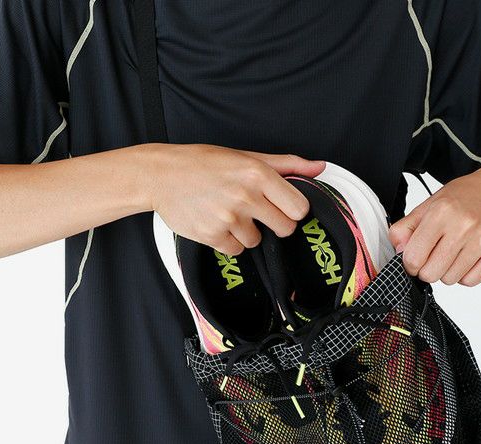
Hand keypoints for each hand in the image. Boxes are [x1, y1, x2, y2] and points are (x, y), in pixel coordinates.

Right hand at [144, 143, 324, 254]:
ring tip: (228, 213)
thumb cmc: (204, 164)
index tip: (280, 206)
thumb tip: (319, 167)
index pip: (299, 208)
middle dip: (275, 223)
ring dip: (247, 232)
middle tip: (256, 211)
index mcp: (257, 173)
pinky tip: (217, 223)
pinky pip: (236, 250)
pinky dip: (229, 241)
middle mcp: (245, 196)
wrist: (161, 175)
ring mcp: (228, 218)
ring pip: (257, 241)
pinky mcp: (213, 236)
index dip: (293, 210)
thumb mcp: (246, 156)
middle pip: (285, 229)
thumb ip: (286, 164)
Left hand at [389, 165, 480, 286]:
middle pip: (431, 274)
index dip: (411, 263)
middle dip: (428, 269)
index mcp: (441, 212)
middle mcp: (465, 225)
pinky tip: (468, 256)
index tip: (417, 257)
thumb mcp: (427, 206)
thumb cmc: (462, 199)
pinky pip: (470, 281)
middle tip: (436, 254)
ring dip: (448, 271)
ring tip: (455, 252)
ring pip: (450, 280)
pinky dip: (465, 274)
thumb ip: (405, 229)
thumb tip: (399, 251)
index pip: (413, 258)